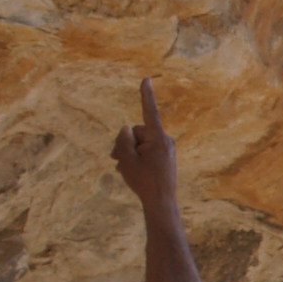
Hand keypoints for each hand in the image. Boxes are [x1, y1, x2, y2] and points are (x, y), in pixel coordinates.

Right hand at [112, 77, 181, 210]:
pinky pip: (147, 150)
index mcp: (158, 139)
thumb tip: (126, 128)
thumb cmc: (144, 182)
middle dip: (125, 143)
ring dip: (130, 152)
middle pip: (137, 132)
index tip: (147, 79)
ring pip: (140, 142)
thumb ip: (122, 140)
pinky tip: (131, 170)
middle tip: (115, 159)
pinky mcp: (165, 155)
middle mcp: (165, 140)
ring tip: (124, 169)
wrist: (160, 202)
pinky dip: (137, 157)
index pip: (149, 112)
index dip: (146, 95)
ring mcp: (167, 148)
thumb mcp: (126, 159)